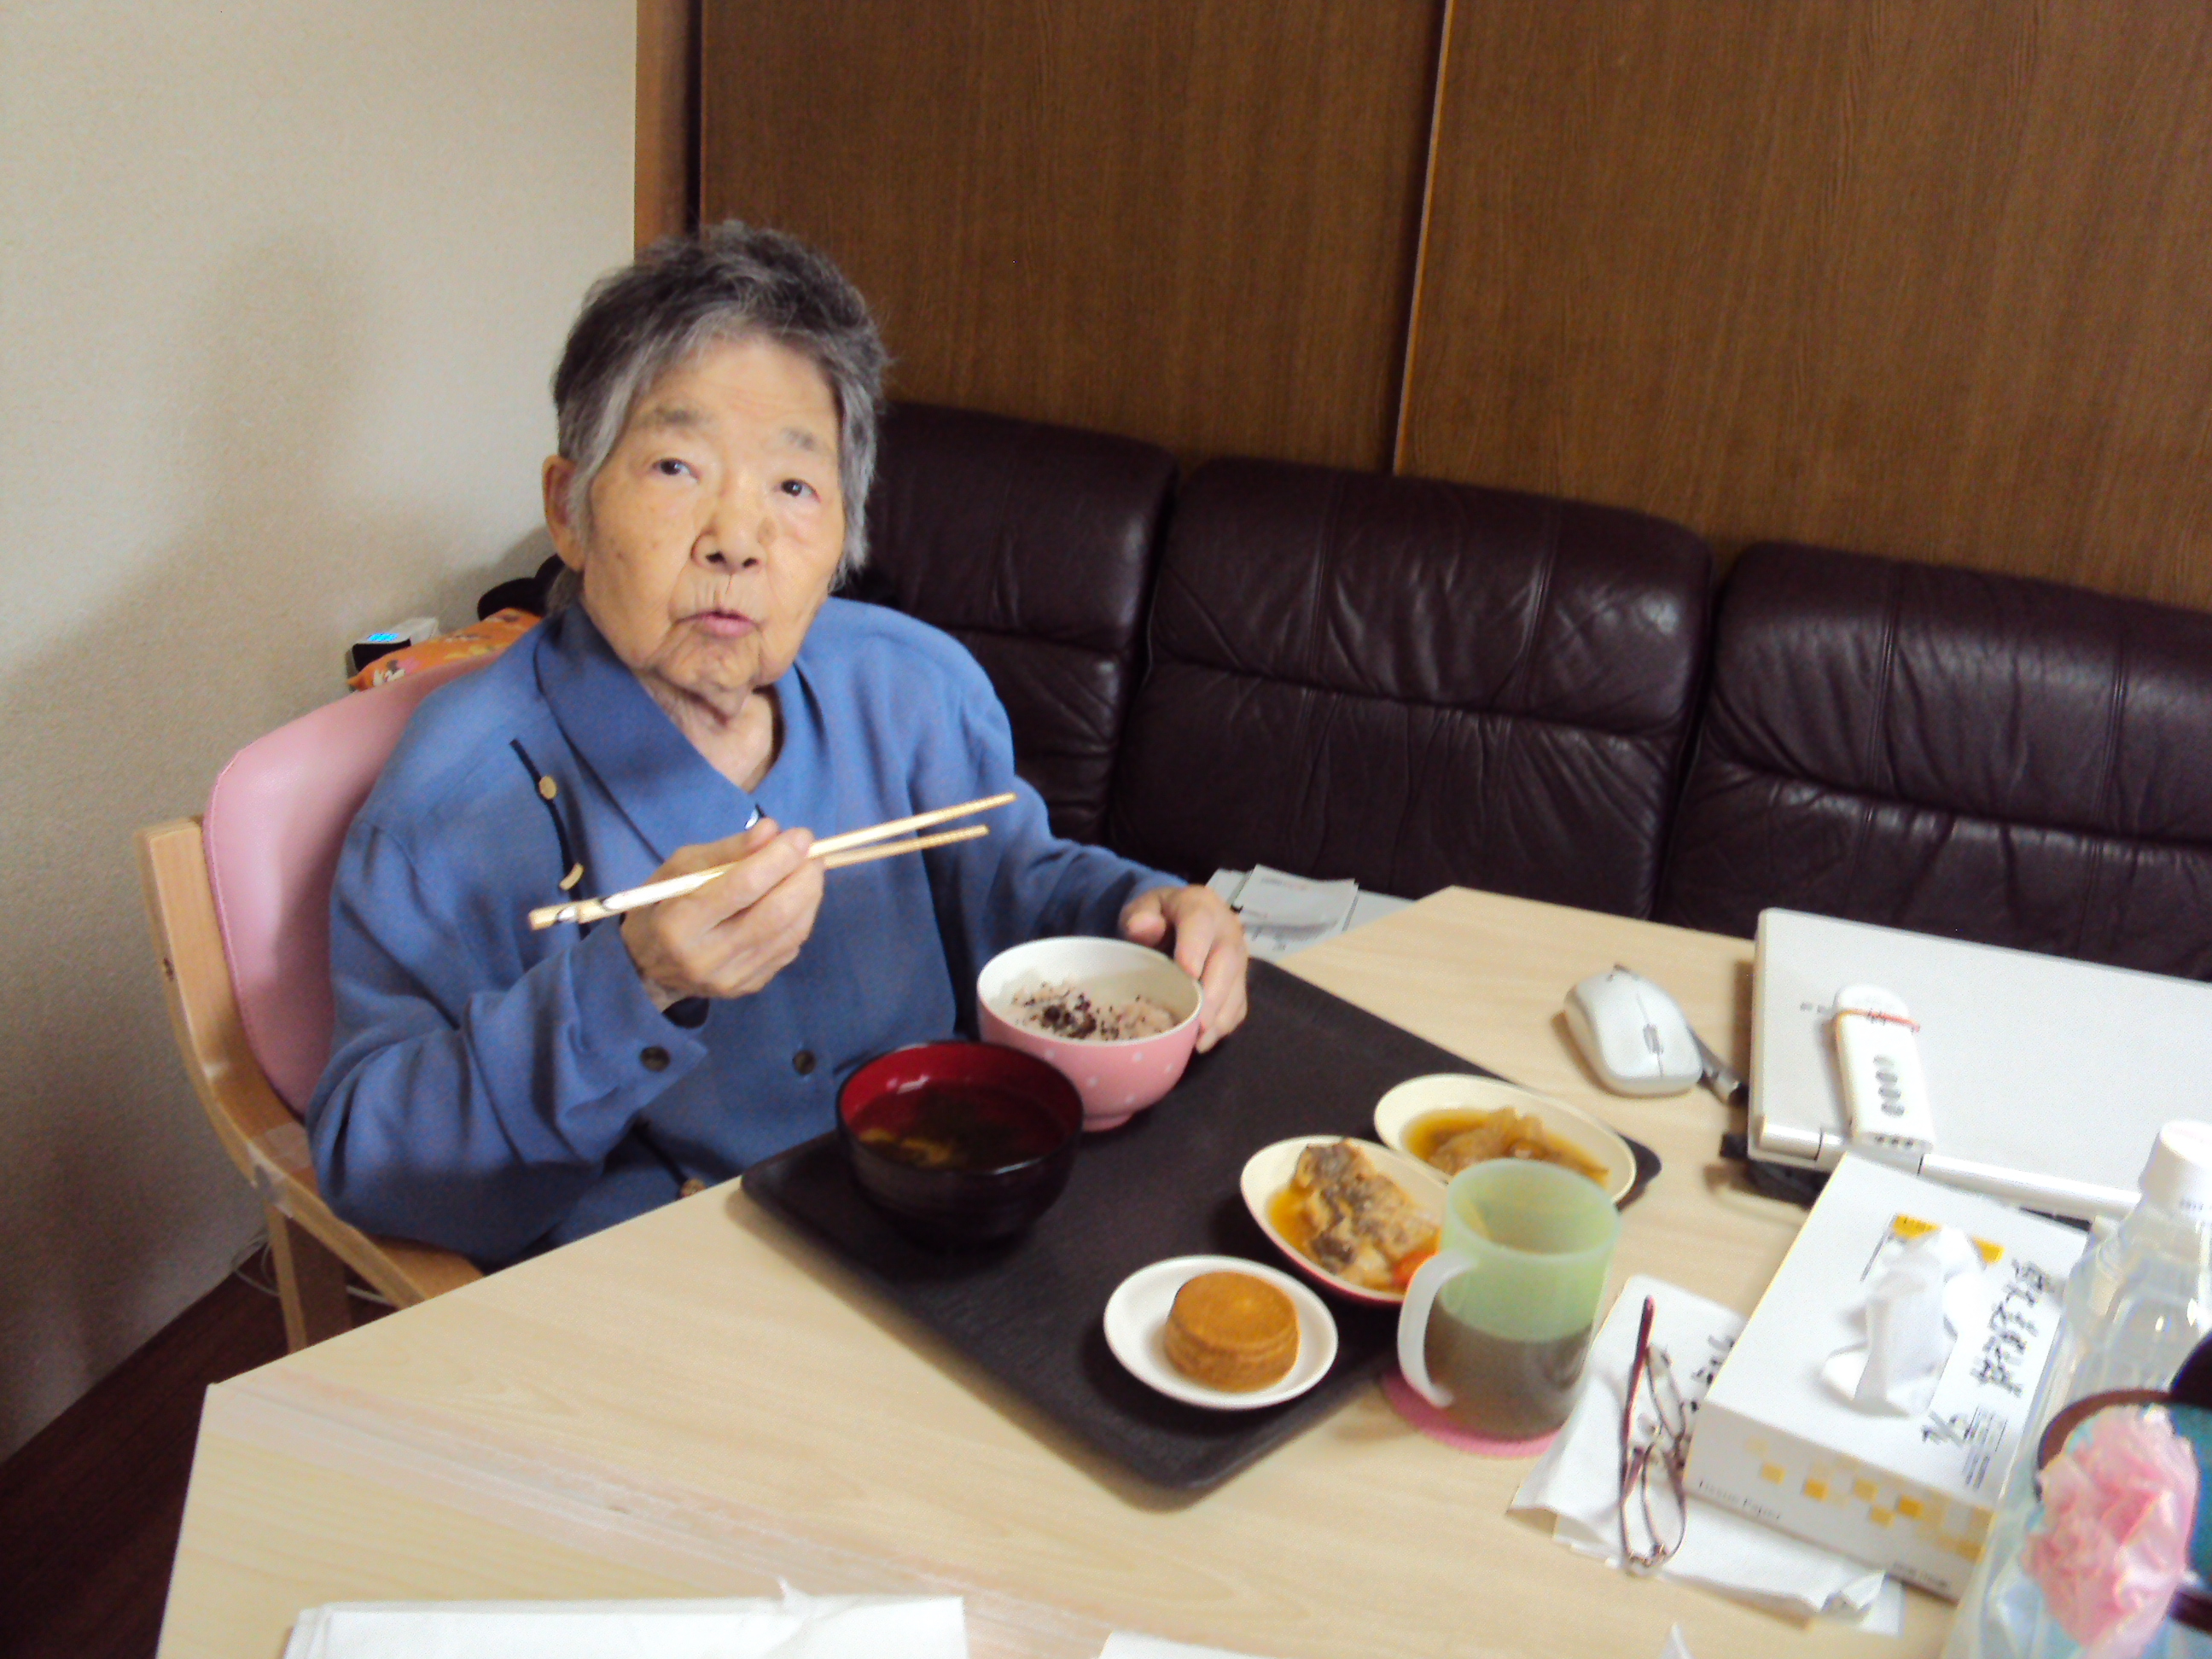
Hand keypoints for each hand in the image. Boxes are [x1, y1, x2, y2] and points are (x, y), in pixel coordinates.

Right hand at [621, 818, 824, 1004]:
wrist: (647, 965)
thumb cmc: (662, 904)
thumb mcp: (681, 868)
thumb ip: (728, 850)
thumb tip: (772, 830)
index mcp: (679, 923)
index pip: (742, 886)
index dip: (778, 858)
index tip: (801, 836)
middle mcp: (706, 957)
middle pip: (775, 914)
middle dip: (803, 878)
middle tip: (813, 854)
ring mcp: (730, 978)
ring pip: (790, 934)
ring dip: (810, 896)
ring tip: (809, 871)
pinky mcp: (748, 987)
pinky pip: (788, 950)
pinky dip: (801, 919)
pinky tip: (797, 900)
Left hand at [1119, 884, 1248, 1051]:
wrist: (1178, 915)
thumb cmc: (1156, 916)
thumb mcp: (1142, 908)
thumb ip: (1140, 916)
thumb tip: (1142, 927)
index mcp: (1200, 906)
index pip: (1200, 924)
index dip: (1195, 948)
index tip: (1188, 974)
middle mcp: (1226, 930)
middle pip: (1227, 961)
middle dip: (1214, 994)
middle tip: (1198, 1024)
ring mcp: (1238, 955)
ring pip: (1237, 986)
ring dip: (1220, 1017)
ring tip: (1199, 1042)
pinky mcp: (1240, 979)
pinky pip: (1239, 1003)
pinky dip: (1224, 1024)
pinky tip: (1204, 1041)